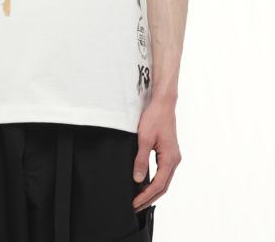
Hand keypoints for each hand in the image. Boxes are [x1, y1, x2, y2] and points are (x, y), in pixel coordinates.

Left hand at [132, 97, 181, 211]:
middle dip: (149, 198)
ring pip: (163, 181)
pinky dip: (155, 181)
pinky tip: (145, 184)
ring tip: (139, 199)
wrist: (163, 104)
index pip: (158, 184)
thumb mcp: (144, 139)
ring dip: (152, 191)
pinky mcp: (169, 152)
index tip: (135, 203)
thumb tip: (138, 179)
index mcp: (170, 159)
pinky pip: (163, 172)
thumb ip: (141, 160)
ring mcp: (173, 157)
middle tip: (135, 206)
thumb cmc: (155, 118)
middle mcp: (174, 160)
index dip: (146, 196)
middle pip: (163, 186)